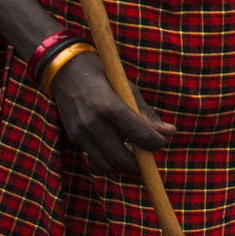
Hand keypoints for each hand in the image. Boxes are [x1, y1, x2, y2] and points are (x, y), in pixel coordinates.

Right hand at [49, 56, 175, 182]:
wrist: (64, 70)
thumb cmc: (102, 75)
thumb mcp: (126, 87)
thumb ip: (146, 113)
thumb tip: (169, 132)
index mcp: (109, 106)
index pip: (139, 135)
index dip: (155, 143)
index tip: (162, 141)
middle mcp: (92, 123)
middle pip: (122, 159)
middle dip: (141, 164)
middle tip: (150, 155)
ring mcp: (80, 133)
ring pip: (108, 165)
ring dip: (125, 166)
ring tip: (136, 155)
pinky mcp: (74, 138)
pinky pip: (96, 158)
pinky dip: (111, 160)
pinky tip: (120, 149)